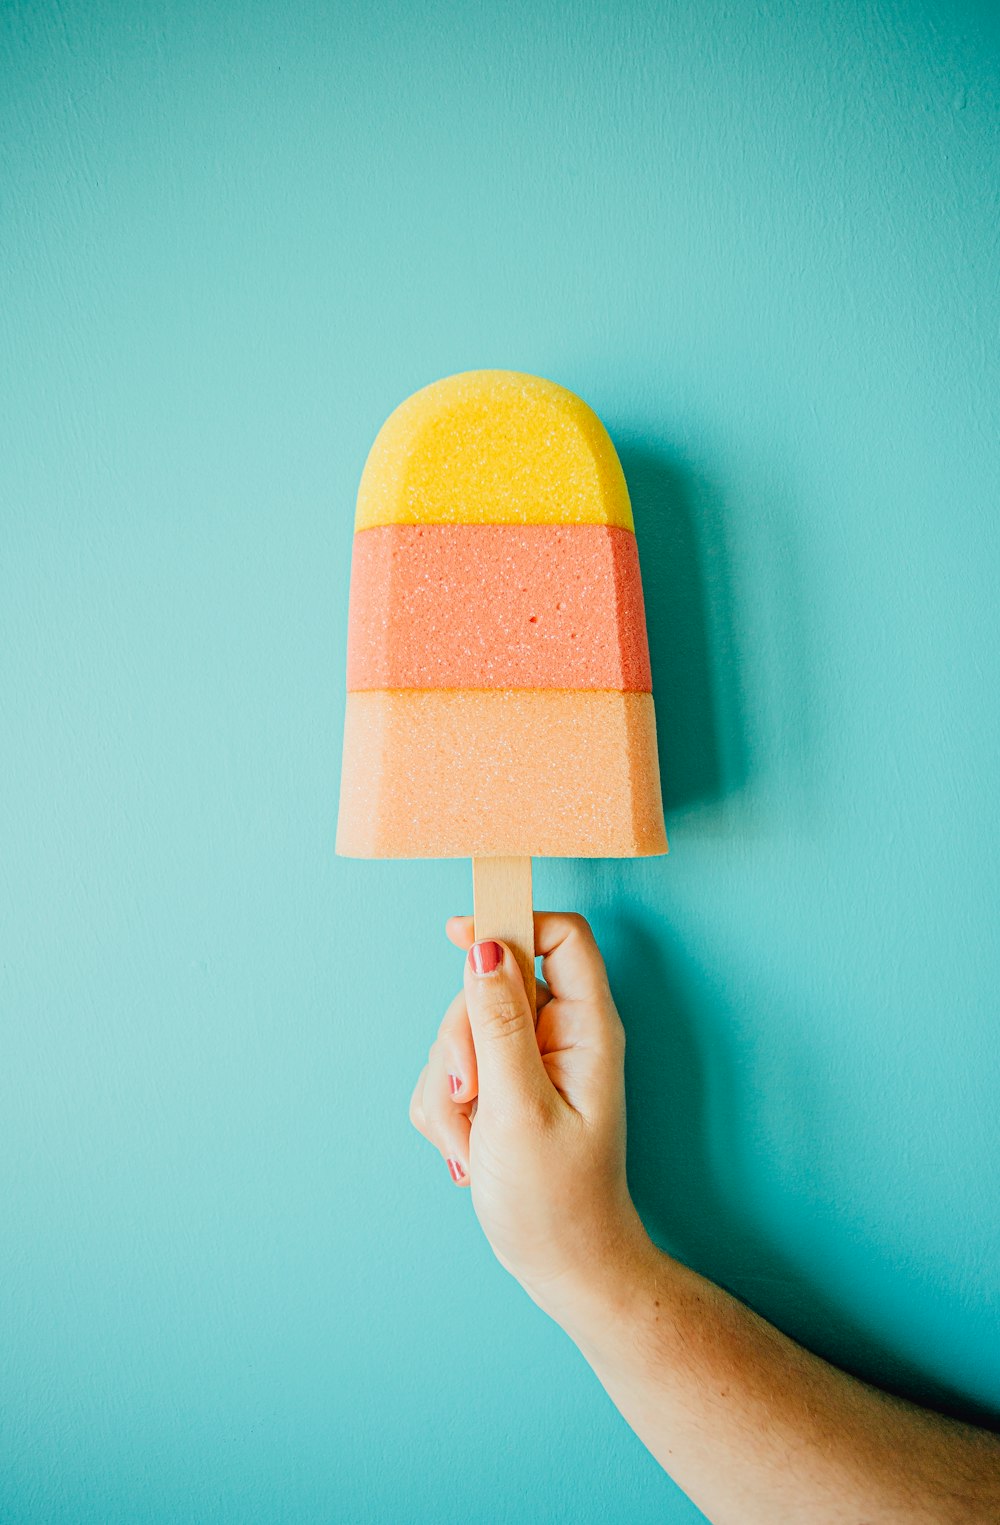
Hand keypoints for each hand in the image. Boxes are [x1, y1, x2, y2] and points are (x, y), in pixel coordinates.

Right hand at [408, 913, 650, 1315]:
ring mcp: (525, 1062)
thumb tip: (484, 946)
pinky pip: (447, 1072)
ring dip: (450, 1090)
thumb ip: (499, 1024)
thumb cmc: (556, 1200)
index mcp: (585, 1028)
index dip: (512, 923)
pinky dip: (445, 1112)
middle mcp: (558, 1035)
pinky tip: (468, 1152)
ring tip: (475, 1143)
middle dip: (462, 1042)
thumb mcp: (519, 1108)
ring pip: (459, 1032)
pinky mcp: (496, 1089)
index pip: (560, 936)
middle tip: (473, 1095)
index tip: (459, 937)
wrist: (560, 1268)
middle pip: (490, 984)